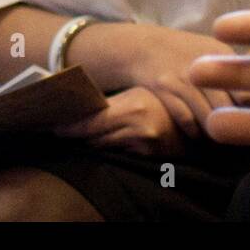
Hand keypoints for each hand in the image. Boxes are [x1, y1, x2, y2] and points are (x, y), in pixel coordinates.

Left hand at [55, 86, 187, 157]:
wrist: (196, 117)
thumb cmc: (162, 98)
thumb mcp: (137, 93)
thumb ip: (110, 102)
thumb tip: (79, 104)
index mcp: (132, 106)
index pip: (91, 121)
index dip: (69, 126)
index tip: (52, 126)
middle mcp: (137, 127)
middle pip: (94, 137)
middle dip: (75, 134)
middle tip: (58, 129)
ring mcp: (143, 144)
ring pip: (103, 146)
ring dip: (90, 141)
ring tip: (75, 134)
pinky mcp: (147, 156)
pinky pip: (118, 152)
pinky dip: (108, 146)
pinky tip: (99, 140)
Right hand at [76, 23, 249, 139]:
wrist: (143, 45)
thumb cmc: (184, 52)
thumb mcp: (212, 50)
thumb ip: (236, 71)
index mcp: (220, 55)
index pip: (248, 88)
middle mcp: (203, 67)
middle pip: (230, 105)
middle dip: (238, 125)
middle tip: (243, 139)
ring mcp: (182, 78)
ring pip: (208, 115)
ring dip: (216, 132)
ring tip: (223, 142)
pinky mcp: (163, 88)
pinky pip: (184, 118)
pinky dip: (194, 131)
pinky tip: (199, 136)